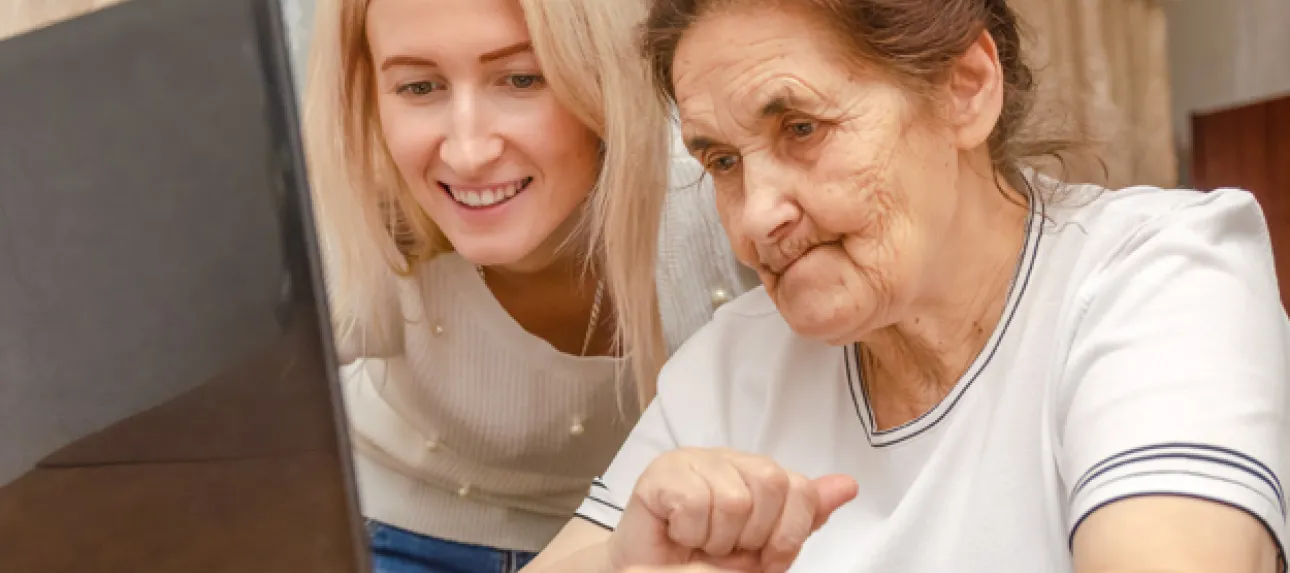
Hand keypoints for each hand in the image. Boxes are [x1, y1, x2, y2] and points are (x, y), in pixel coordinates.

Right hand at [608, 448, 857, 572]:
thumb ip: (805, 516)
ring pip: (733, 498)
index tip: (766, 556)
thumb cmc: (707, 564)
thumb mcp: (768, 549)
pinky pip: (695, 503)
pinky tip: (679, 532)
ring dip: (717, 539)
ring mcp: (695, 459)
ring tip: (701, 542)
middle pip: (772, 483)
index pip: (801, 487)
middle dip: (754, 535)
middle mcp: (730, 458)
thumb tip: (849, 485)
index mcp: (758, 473)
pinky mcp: (662, 472)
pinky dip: (690, 532)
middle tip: (728, 549)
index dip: (788, 534)